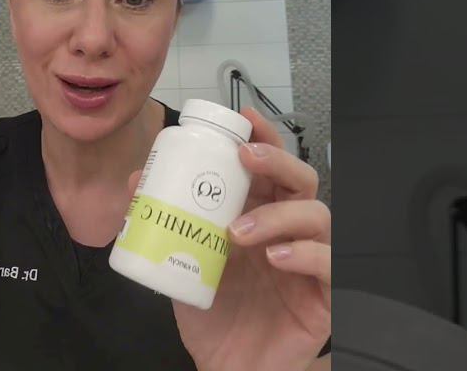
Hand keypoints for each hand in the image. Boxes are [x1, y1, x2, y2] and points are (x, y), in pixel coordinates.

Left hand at [141, 107, 330, 370]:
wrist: (225, 369)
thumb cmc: (213, 317)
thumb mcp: (183, 263)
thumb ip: (165, 224)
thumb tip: (135, 181)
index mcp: (260, 217)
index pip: (271, 169)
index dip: (264, 139)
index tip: (244, 121)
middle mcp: (289, 233)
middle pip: (302, 179)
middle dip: (276, 161)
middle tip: (245, 160)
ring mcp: (311, 263)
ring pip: (317, 215)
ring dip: (277, 214)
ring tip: (238, 232)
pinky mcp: (326, 298)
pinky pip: (331, 264)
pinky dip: (305, 254)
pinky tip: (275, 258)